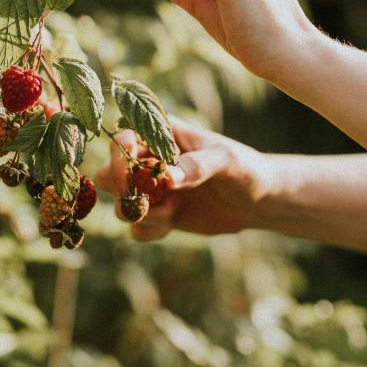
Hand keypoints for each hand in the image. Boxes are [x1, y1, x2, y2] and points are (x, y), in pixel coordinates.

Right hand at [94, 118, 266, 240]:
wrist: (258, 200)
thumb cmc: (244, 168)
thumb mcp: (226, 161)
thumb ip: (197, 166)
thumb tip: (167, 178)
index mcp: (160, 136)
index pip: (122, 140)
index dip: (120, 158)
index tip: (133, 176)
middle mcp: (147, 161)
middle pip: (108, 173)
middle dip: (122, 190)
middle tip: (147, 200)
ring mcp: (150, 190)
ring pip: (120, 203)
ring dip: (143, 213)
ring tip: (173, 210)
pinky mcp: (157, 214)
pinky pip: (137, 228)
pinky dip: (151, 230)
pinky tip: (174, 223)